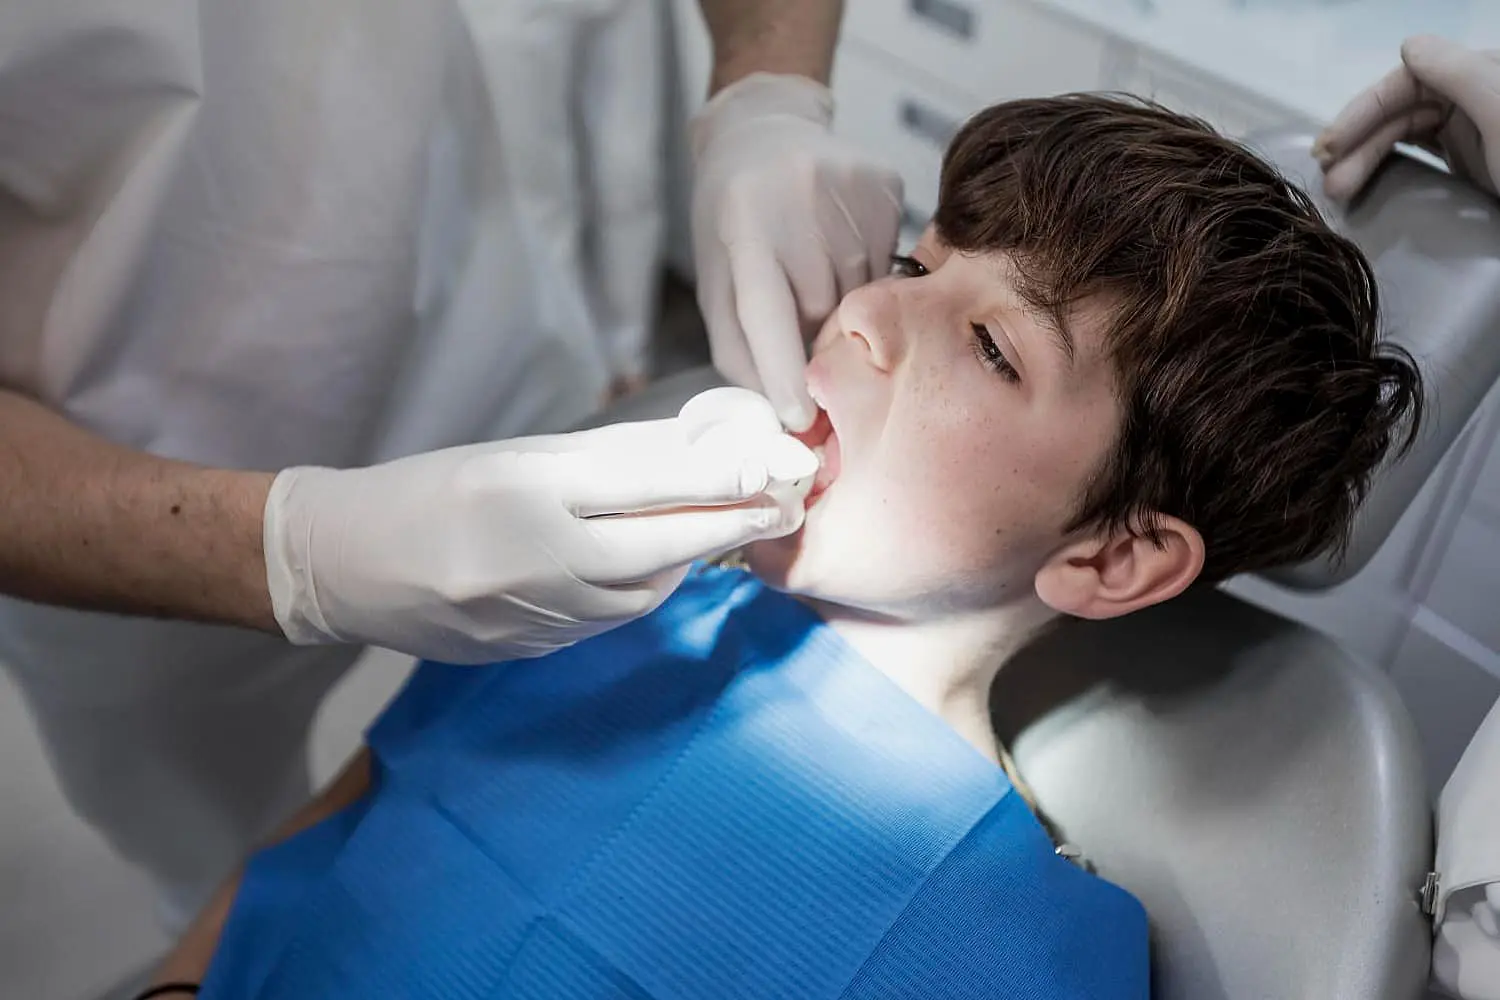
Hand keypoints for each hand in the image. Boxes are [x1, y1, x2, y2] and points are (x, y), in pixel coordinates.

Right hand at [262, 388, 817, 663]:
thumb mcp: (514, 458)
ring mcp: (529, 615)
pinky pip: (606, 622)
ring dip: (681, 562)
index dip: (720, 480)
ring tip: (708, 528)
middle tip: (778, 505)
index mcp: (523, 489)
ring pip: (640, 594)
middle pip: (657, 546)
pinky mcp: (528, 651)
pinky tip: (641, 567)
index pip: (644, 483)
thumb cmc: (429, 493)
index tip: (774, 470)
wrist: (342, 566)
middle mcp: (531, 556)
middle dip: (727, 526)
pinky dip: (636, 592)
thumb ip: (606, 461)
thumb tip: (695, 453)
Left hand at [691, 73, 902, 430]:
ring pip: (864, 294)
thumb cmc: (732, 219)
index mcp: (745, 228)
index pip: (768, 312)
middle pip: (824, 312)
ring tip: (815, 270)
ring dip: (843, 304)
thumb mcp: (716, 280)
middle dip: (814, 334)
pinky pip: (889, 263)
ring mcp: (851, 191)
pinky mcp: (887, 186)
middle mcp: (799, 203)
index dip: (784, 369)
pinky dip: (866, 273)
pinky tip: (839, 242)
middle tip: (799, 316)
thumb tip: (779, 411)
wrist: (764, 130)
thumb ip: (739, 349)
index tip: (799, 416)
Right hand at [1314, 35, 1499, 201]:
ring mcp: (1466, 130)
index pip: (1402, 84)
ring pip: (1401, 138)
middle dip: (1356, 147)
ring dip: (1363, 162)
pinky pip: (1415, 158)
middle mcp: (1465, 96)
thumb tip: (1406, 46)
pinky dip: (1386, 170)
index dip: (1360, 112)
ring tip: (1336, 192)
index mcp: (1474, 73)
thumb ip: (1458, 73)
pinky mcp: (1467, 163)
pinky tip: (1367, 187)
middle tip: (1327, 183)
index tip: (1330, 146)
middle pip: (1396, 115)